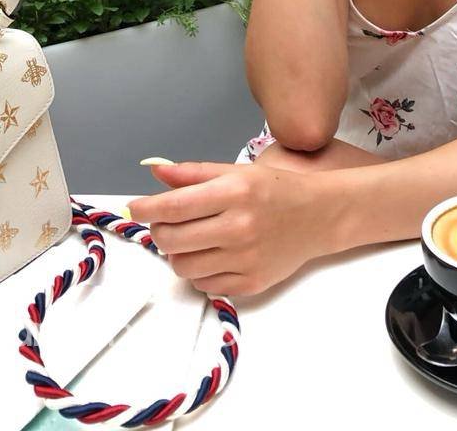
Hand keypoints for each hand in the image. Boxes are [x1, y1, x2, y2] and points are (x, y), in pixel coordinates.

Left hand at [127, 161, 328, 296]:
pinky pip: (204, 285)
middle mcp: (239, 226)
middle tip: (168, 223)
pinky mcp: (251, 283)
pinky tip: (212, 255)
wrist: (320, 216)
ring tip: (191, 239)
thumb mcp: (238, 171)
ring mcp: (245, 258)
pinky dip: (200, 271)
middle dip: (160, 231)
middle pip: (172, 239)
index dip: (147, 208)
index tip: (136, 207)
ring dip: (178, 253)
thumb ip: (194, 173)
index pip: (174, 206)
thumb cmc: (276, 189)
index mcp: (235, 191)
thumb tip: (154, 172)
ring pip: (183, 266)